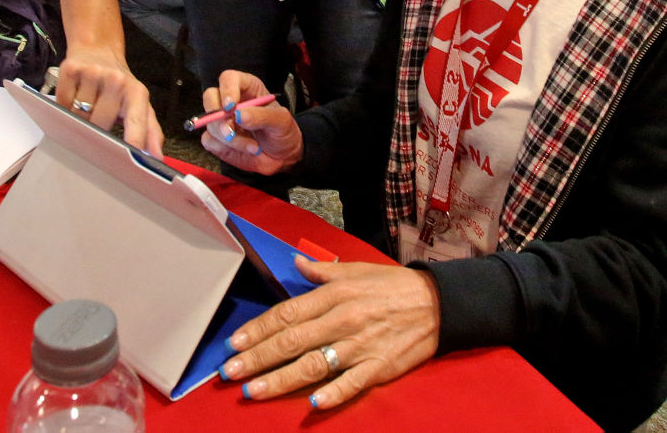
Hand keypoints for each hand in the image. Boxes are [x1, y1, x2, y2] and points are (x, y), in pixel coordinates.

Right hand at [56, 46, 162, 156]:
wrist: (98, 49)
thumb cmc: (119, 84)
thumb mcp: (139, 104)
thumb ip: (150, 132)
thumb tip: (157, 158)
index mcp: (137, 92)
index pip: (136, 123)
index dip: (134, 143)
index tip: (130, 163)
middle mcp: (117, 81)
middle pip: (100, 124)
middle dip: (97, 131)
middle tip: (97, 124)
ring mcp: (93, 73)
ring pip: (79, 115)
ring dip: (79, 119)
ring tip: (87, 108)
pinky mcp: (71, 69)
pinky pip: (62, 103)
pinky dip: (64, 106)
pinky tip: (73, 98)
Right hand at [198, 72, 302, 174]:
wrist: (282, 156)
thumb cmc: (282, 132)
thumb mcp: (281, 121)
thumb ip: (262, 116)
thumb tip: (239, 115)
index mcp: (247, 88)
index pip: (229, 78)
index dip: (227, 90)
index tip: (231, 106)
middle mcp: (231, 102)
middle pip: (210, 97)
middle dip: (218, 116)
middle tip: (231, 130)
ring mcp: (222, 120)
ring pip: (210, 124)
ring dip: (230, 139)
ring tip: (253, 147)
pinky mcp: (217, 139)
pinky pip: (209, 141)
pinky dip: (225, 148)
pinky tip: (243, 151)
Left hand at [220, 257, 440, 409]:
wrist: (437, 303)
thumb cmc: (392, 286)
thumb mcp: (355, 271)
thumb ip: (321, 272)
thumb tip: (295, 263)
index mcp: (334, 296)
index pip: (286, 314)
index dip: (257, 329)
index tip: (233, 343)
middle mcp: (342, 320)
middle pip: (291, 342)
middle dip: (257, 357)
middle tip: (229, 372)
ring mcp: (359, 346)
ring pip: (313, 365)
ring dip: (280, 379)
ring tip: (253, 391)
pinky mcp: (379, 367)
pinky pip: (352, 382)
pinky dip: (333, 393)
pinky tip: (313, 403)